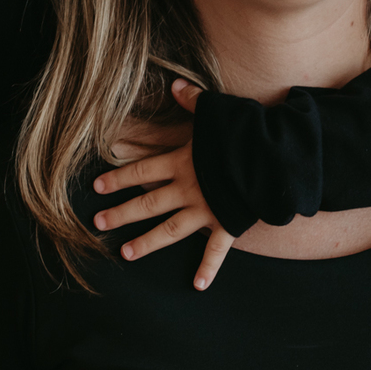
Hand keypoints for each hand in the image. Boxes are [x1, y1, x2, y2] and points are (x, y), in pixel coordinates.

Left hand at [94, 81, 238, 289]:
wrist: (272, 157)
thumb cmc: (244, 133)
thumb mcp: (216, 110)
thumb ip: (193, 100)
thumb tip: (175, 84)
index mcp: (182, 162)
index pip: (143, 170)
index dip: (119, 178)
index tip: (98, 187)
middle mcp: (188, 189)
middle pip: (147, 203)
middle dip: (121, 213)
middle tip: (98, 223)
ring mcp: (207, 209)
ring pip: (170, 229)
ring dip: (147, 242)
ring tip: (126, 253)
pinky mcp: (228, 223)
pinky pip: (216, 250)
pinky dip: (208, 268)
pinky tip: (198, 285)